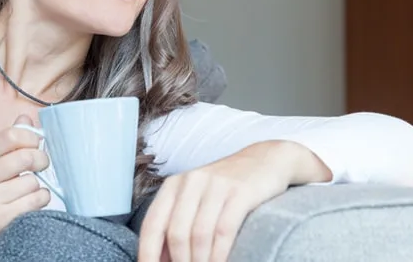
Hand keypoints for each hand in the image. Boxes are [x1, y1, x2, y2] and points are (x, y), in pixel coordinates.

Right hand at [0, 115, 50, 260]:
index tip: (37, 144)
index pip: (11, 135)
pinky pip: (35, 202)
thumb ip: (8, 140)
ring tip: (28, 189)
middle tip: (40, 165)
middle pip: (26, 158)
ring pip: (33, 183)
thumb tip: (27, 118)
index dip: (31, 137)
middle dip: (41, 160)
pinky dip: (40, 200)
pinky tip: (30, 201)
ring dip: (38, 186)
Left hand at [137, 141, 311, 261]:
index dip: (148, 252)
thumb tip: (160, 258)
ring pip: (199, 234)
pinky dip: (220, 253)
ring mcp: (215, 185)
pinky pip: (224, 230)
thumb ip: (177, 223)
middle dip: (180, 261)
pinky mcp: (240, 192)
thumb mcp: (195, 198)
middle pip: (176, 233)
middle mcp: (190, 182)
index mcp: (173, 186)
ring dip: (200, 261)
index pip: (152, 224)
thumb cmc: (225, 187)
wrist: (265, 160)